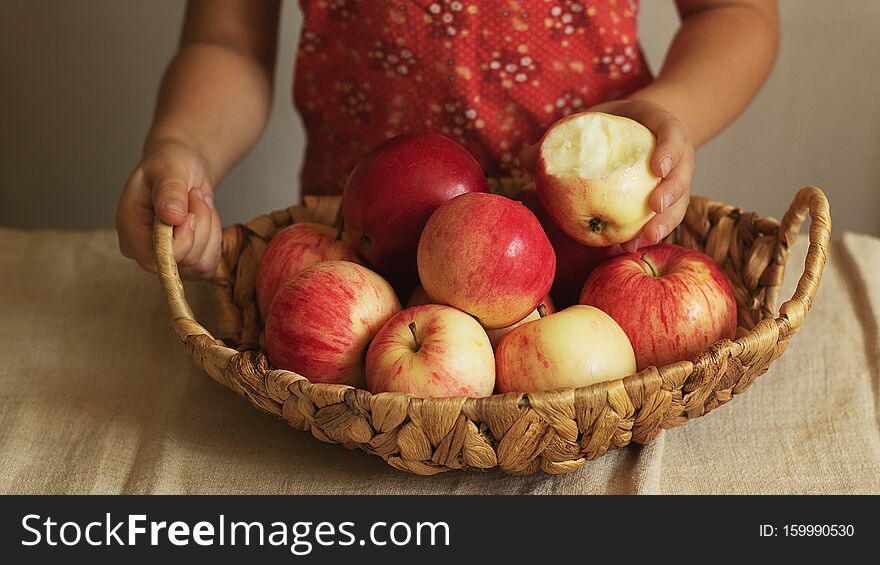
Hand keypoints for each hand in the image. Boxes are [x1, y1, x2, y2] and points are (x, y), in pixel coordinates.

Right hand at [116, 140, 222, 278]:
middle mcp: (143, 250)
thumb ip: (169, 190)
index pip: (154, 258)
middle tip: (195, 196)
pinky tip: (206, 217)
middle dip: (201, 227)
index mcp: (130, 228)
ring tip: (199, 203)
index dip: (182, 240)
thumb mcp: (169, 168)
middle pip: (182, 261)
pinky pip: (210, 264)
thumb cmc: (170, 164)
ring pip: (200, 264)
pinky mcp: (186, 262)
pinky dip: (216, 238)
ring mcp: (166, 259)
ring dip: (210, 229)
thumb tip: (172, 216)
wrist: (183, 168)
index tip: (190, 213)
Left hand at [518, 99, 693, 252]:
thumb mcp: (588, 123)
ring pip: (680, 202)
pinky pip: (664, 218)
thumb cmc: (608, 127)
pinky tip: (628, 248)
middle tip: (654, 207)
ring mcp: (676, 180)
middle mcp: (676, 155)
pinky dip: (647, 233)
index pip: (672, 132)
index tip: (656, 167)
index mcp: (661, 126)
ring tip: (643, 240)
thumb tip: (524, 157)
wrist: (635, 131)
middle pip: (683, 173)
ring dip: (665, 222)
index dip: (669, 149)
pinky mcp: (669, 201)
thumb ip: (560, 138)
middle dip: (673, 192)